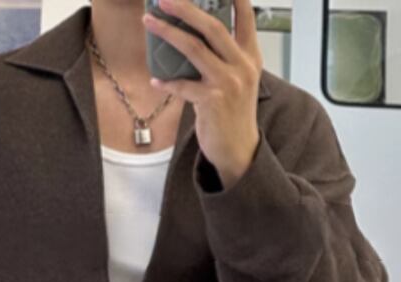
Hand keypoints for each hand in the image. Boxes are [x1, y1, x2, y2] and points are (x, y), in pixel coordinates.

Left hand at [142, 0, 262, 187]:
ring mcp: (228, 83)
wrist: (238, 149)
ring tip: (149, 22)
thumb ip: (223, 58)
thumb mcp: (237, 80)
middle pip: (213, 27)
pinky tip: (156, 81)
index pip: (245, 17)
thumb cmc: (233, 114)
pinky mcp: (212, 102)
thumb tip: (191, 37)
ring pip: (194, 49)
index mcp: (250, 57)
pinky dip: (166, 82)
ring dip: (168, 33)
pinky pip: (182, 85)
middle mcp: (242, 66)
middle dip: (186, 8)